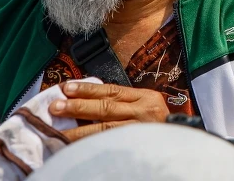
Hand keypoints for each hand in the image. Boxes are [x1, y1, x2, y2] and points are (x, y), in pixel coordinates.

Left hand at [51, 82, 170, 141]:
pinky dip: (89, 144)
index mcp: (146, 97)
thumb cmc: (158, 126)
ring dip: (78, 129)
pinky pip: (108, 144)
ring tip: (57, 128)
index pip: (113, 90)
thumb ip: (124, 104)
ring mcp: (140, 130)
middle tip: (55, 106)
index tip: (66, 88)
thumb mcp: (146, 108)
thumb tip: (86, 102)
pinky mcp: (136, 146)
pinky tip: (73, 146)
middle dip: (79, 106)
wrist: (177, 146)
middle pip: (107, 107)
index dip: (88, 89)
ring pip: (105, 128)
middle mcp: (144, 111)